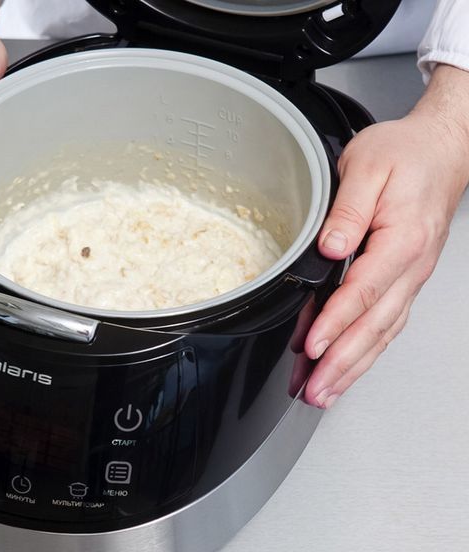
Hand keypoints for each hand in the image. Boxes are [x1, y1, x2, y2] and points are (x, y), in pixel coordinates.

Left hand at [303, 65, 468, 407]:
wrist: (440, 151)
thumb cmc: (406, 156)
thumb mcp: (367, 168)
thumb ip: (346, 211)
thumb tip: (330, 247)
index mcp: (401, 240)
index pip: (363, 292)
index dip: (335, 323)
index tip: (312, 347)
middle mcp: (411, 267)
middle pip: (374, 326)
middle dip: (342, 363)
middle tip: (315, 390)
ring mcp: (411, 278)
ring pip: (382, 333)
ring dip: (353, 367)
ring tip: (325, 392)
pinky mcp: (405, 281)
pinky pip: (387, 325)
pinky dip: (367, 352)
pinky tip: (348, 367)